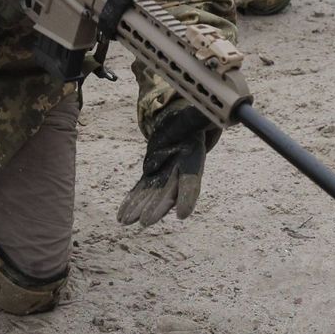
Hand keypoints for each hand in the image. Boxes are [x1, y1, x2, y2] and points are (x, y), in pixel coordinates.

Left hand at [117, 102, 213, 226]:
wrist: (182, 124)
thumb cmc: (191, 118)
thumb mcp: (197, 115)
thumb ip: (201, 116)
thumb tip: (213, 112)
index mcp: (193, 158)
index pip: (191, 181)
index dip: (187, 197)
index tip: (183, 214)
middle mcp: (179, 172)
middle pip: (168, 193)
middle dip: (157, 207)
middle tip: (145, 222)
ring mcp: (165, 175)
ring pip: (151, 195)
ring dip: (140, 208)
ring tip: (126, 221)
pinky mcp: (152, 174)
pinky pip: (141, 190)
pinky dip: (132, 202)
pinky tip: (122, 216)